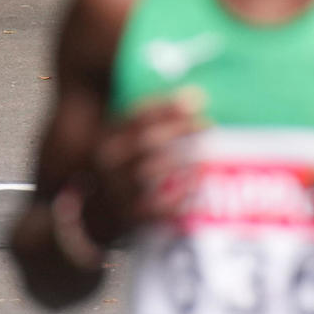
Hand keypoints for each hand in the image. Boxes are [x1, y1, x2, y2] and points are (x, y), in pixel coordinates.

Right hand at [81, 93, 202, 244]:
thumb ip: (158, 115)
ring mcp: (117, 190)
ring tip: (205, 152)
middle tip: (207, 123)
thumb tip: (198, 97)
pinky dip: (179, 194)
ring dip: (182, 160)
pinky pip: (157, 206)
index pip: (138, 117)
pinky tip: (197, 183)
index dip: (168, 107)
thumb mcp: (131, 134)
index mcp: (107, 136)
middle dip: (179, 129)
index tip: (199, 98)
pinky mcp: (131, 216)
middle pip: (145, 141)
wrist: (106, 209)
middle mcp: (108, 163)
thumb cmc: (129, 160)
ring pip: (151, 172)